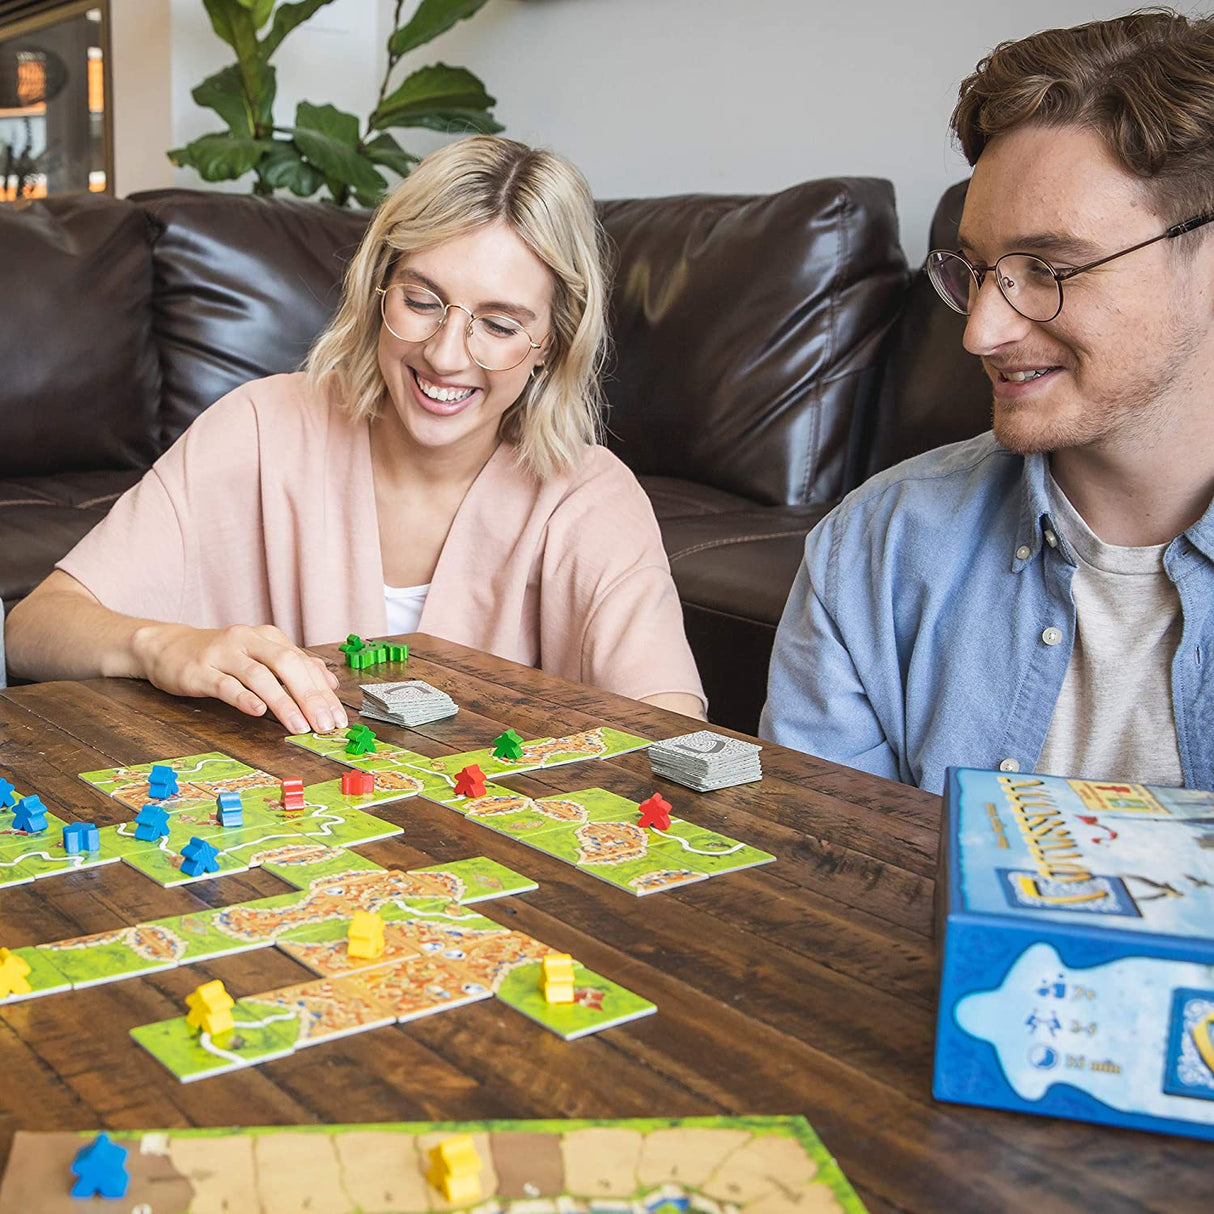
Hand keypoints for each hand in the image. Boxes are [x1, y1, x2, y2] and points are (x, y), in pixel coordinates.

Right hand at [132, 622, 348, 734]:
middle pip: (287, 665)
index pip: (304, 663)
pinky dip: (244, 697)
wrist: (169, 647)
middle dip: (310, 696)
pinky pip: (225, 684)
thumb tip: (329, 684)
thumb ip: (294, 667)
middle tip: (324, 725)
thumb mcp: (260, 656)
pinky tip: (258, 711)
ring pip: (259, 676)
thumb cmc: (221, 656)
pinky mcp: (200, 670)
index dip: (323, 692)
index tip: (337, 718)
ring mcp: (223, 654)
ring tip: (299, 726)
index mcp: (268, 637)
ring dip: (283, 702)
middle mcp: (248, 640)